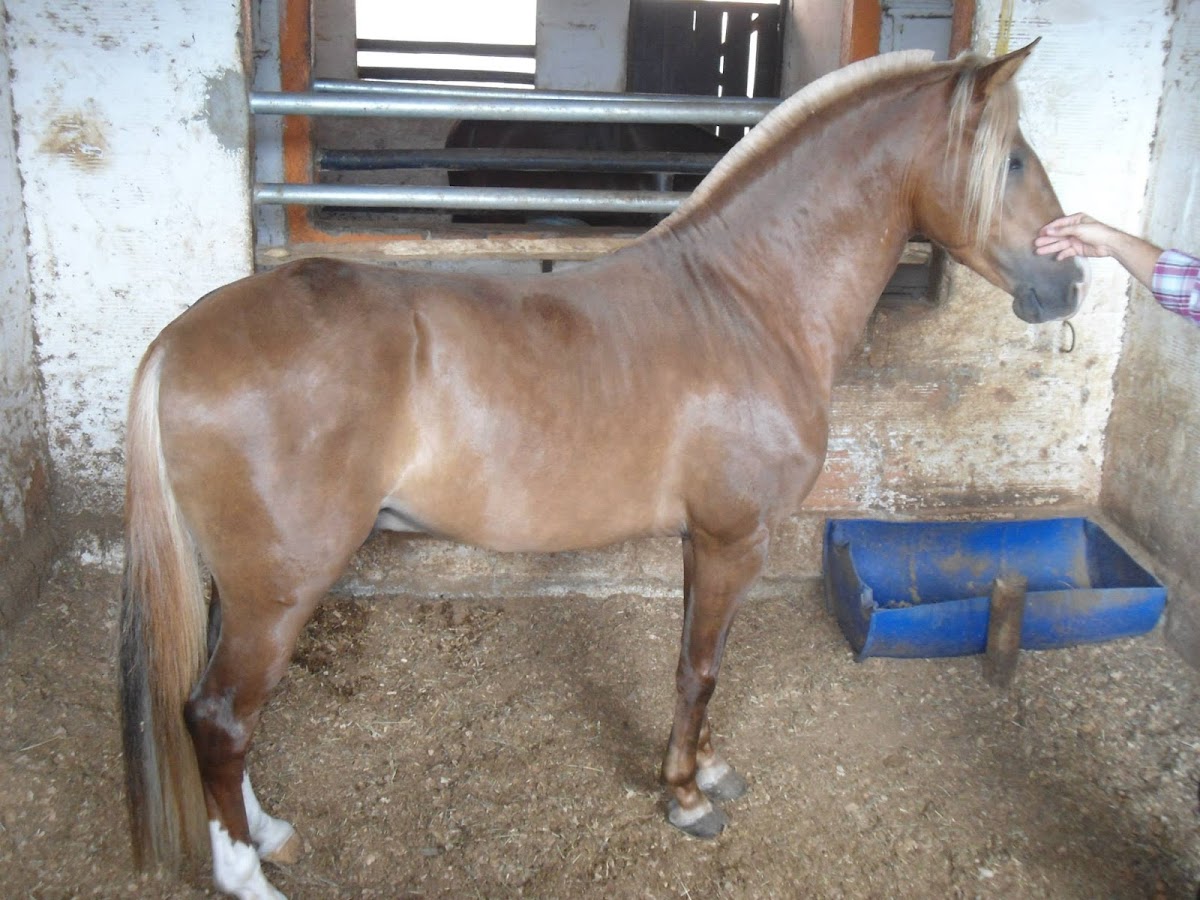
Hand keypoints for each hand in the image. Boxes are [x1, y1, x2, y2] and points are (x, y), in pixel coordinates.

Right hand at [1034, 212, 1161, 289]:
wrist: (1109, 244)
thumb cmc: (1097, 232)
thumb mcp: (1079, 228)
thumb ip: (1062, 230)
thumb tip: (1048, 231)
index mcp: (1076, 220)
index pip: (1059, 224)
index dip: (1049, 228)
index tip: (1040, 233)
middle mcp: (1074, 229)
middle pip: (1058, 235)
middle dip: (1047, 239)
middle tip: (1036, 243)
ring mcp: (1075, 239)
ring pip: (1060, 244)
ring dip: (1050, 248)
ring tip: (1039, 251)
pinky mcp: (1078, 249)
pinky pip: (1067, 252)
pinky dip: (1062, 254)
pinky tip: (1056, 257)